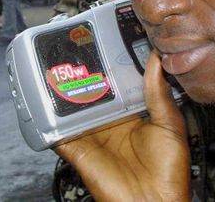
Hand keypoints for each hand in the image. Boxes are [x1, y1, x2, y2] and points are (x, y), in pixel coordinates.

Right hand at [55, 51, 190, 200]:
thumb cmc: (168, 173)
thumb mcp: (170, 125)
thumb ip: (159, 92)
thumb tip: (156, 59)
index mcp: (132, 114)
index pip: (119, 84)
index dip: (114, 65)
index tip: (110, 41)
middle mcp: (110, 121)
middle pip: (92, 92)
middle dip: (86, 73)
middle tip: (79, 46)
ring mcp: (91, 134)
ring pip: (72, 106)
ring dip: (63, 89)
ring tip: (58, 64)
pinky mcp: (76, 148)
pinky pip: (57, 130)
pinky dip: (48, 116)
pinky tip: (44, 96)